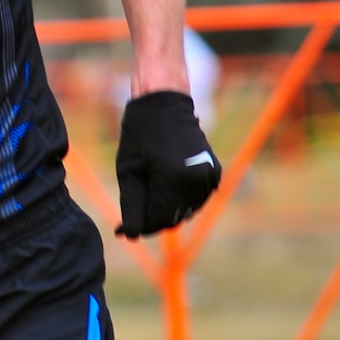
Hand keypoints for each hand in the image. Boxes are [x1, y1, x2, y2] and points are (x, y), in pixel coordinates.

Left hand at [115, 90, 220, 237]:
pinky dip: (181, 199)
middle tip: (137, 202)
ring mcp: (209, 177)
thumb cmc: (141, 136)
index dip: (140, 227)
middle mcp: (196, 179)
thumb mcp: (129, 172)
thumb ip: (131, 206)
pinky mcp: (215, 174)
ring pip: (186, 212)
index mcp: (173, 178)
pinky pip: (197, 200)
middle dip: (153, 218)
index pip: (159, 220)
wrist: (165, 103)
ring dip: (168, 209)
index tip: (124, 226)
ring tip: (152, 186)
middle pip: (173, 218)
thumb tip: (130, 236)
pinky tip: (167, 183)